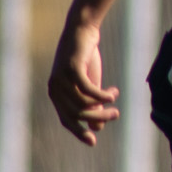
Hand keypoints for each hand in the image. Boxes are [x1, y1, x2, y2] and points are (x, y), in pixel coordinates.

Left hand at [48, 20, 117, 146]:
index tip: (93, 142)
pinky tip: (112, 94)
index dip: (78, 132)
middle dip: (98, 117)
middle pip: (76, 114)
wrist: (82, 30)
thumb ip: (91, 102)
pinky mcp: (72, 68)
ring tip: (116, 101)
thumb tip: (97, 126)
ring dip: (103, 106)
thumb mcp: (89, 83)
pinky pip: (88, 90)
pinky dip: (101, 95)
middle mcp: (55, 88)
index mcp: (56, 94)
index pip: (66, 119)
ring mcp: (61, 79)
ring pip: (83, 104)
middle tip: (116, 114)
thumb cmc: (85, 57)